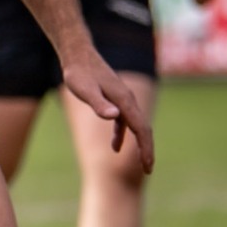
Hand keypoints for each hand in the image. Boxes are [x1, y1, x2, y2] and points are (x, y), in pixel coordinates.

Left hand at [62, 53, 154, 172]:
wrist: (78, 56)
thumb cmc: (79, 73)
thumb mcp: (85, 90)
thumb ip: (99, 104)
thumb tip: (115, 117)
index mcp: (124, 101)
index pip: (141, 128)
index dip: (145, 148)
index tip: (147, 166)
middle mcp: (128, 101)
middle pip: (143, 129)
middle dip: (146, 150)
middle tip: (147, 170)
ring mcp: (123, 100)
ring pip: (136, 126)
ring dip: (138, 144)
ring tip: (139, 163)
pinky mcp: (115, 100)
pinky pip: (124, 121)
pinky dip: (122, 134)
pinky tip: (116, 147)